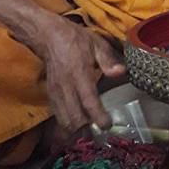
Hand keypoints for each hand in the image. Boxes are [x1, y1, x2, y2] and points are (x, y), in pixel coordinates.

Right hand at [41, 16, 124, 131]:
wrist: (47, 36)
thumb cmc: (74, 39)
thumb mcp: (95, 43)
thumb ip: (108, 60)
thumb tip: (121, 73)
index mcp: (79, 73)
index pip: (88, 101)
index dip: (98, 117)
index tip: (108, 124)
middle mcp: (66, 87)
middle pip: (74, 118)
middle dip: (87, 130)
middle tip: (100, 131)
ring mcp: (56, 93)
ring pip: (64, 121)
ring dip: (77, 131)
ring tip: (89, 132)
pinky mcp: (50, 96)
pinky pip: (58, 117)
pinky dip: (67, 126)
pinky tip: (77, 128)